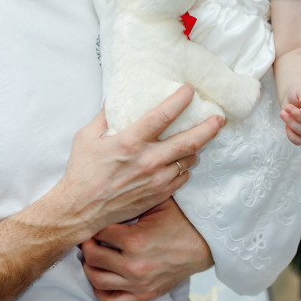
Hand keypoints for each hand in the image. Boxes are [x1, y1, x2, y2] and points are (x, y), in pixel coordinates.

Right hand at [55, 85, 223, 243]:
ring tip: (198, 138)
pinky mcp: (159, 194)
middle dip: (209, 126)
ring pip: (189, 159)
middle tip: (219, 117)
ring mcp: (157, 180)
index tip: (190, 90)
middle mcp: (148, 160)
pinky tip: (180, 161)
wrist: (81, 209)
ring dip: (196, 147)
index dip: (180, 100)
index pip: (163, 116)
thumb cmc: (82, 172)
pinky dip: (184, 166)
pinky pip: (183, 177)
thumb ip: (104, 116)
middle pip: (190, 140)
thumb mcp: (86, 136)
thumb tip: (114, 98)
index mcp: (130, 141)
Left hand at [81, 197, 213, 300]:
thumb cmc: (180, 221)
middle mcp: (133, 265)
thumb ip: (132, 198)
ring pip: (97, 280)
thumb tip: (107, 193)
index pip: (97, 233)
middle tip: (89, 237)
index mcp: (134, 240)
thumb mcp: (157, 202)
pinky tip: (101, 278)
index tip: (93, 220)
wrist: (204, 245)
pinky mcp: (145, 296)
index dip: (93, 224)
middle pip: (92, 257)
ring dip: (90, 267)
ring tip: (94, 255)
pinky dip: (101, 292)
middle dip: (87, 245)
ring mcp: (138, 284)